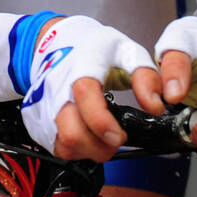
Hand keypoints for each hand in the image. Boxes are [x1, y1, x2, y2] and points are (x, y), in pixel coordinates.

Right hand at [21, 16, 162, 160]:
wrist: (58, 44)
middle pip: (72, 132)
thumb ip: (146, 77)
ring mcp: (47, 107)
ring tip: (106, 140)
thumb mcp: (127, 52)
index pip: (84, 96)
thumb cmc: (94, 49)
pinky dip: (78, 151)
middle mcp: (58, 89)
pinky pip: (58, 148)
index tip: (120, 136)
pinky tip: (90, 138)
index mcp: (80, 68)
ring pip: (65, 146)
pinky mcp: (41, 122)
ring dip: (91, 151)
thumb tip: (155, 106)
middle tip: (117, 139)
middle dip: (101, 147)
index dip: (101, 121)